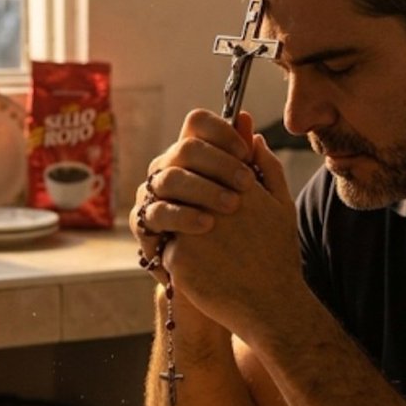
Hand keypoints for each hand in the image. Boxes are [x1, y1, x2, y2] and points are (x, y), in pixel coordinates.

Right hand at [129, 109, 258, 279]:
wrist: (227, 284)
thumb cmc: (245, 237)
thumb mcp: (261, 200)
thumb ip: (256, 162)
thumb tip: (247, 121)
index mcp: (195, 157)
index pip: (197, 124)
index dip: (221, 131)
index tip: (245, 152)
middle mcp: (169, 169)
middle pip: (185, 148)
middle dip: (219, 163)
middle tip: (247, 183)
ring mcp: (153, 196)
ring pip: (170, 178)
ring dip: (203, 189)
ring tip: (232, 206)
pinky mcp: (145, 225)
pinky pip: (157, 212)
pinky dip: (183, 216)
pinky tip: (207, 224)